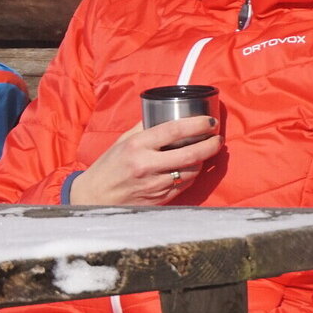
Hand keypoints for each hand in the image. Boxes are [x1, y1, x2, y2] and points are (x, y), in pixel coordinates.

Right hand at [68, 116, 221, 205]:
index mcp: (137, 146)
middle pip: (189, 154)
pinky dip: (192, 175)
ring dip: (202, 161)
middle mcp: (147, 165)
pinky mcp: (160, 199)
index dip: (197, 124)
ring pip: (190, 172)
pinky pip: (184, 185)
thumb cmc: (109, 166)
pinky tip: (192, 167)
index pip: (174, 131)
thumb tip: (165, 112)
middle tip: (217, 138)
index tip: (210, 122)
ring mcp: (155, 185)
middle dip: (210, 145)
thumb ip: (144, 128)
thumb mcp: (122, 141)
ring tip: (206, 152)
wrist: (95, 197)